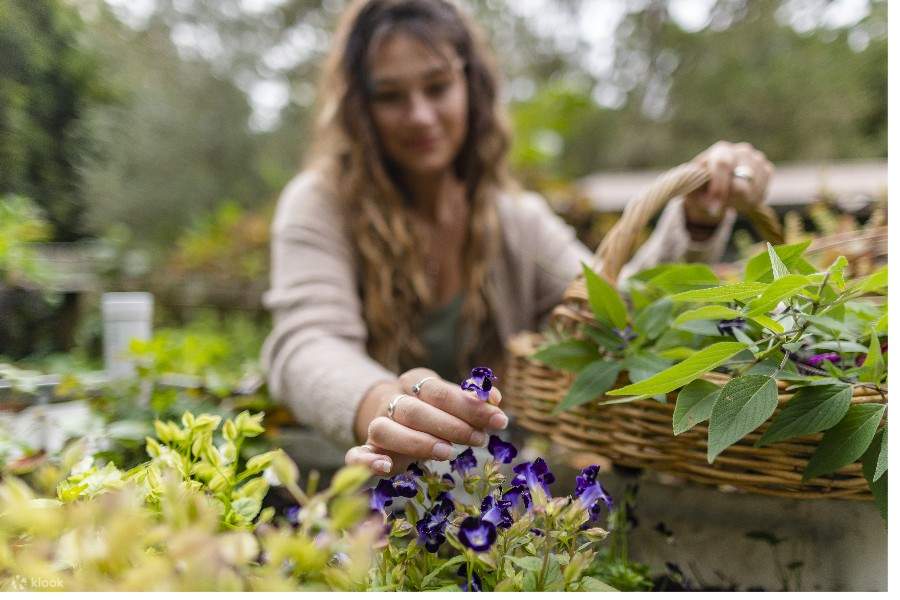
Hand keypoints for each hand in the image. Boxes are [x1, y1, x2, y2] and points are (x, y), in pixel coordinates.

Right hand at [345, 368, 508, 475]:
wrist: (394, 420)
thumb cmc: (434, 414)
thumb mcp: (454, 405)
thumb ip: (473, 403)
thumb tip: (496, 401)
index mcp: (414, 383)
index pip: (438, 390)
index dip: (468, 405)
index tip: (498, 419)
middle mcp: (392, 402)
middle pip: (414, 410)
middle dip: (450, 426)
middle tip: (479, 439)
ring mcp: (376, 425)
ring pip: (384, 429)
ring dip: (416, 441)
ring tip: (448, 453)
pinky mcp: (366, 450)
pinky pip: (355, 454)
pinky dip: (366, 461)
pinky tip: (386, 468)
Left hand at [684, 141, 773, 228]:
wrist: (716, 187)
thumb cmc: (701, 189)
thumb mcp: (694, 191)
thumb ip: (700, 194)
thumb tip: (711, 203)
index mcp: (720, 151)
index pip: (723, 164)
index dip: (720, 187)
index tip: (714, 208)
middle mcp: (741, 151)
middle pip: (744, 174)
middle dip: (733, 197)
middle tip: (722, 209)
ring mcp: (757, 159)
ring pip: (755, 185)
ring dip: (742, 201)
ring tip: (729, 204)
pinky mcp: (767, 170)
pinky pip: (763, 189)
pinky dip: (753, 200)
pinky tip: (741, 201)